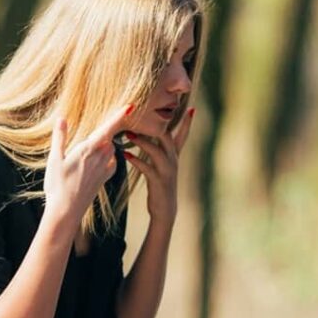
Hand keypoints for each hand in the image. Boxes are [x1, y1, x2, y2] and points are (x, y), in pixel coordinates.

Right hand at [44, 104, 133, 228]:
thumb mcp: (54, 159)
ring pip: (111, 148)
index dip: (119, 116)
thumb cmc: (57, 185)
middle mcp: (100, 157)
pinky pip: (112, 161)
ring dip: (105, 144)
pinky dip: (108, 157)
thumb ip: (60, 137)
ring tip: (91, 148)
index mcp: (88, 149)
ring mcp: (104, 168)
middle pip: (110, 137)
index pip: (108, 129)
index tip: (131, 106)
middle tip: (99, 129)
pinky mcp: (106, 177)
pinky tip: (98, 160)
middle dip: (107, 131)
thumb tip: (61, 118)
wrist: (66, 211)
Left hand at [123, 107, 194, 224]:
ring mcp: (167, 170)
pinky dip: (135, 160)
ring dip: (141, 141)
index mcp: (175, 155)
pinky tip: (125, 154)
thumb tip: (150, 136)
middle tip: (143, 114)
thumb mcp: (164, 166)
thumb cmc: (161, 184)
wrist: (165, 208)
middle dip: (157, 125)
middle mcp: (173, 160)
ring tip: (128, 134)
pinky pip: (146, 167)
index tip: (192, 108)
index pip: (183, 135)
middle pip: (167, 137)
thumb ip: (160, 151)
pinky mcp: (158, 180)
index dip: (187, 122)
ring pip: (155, 150)